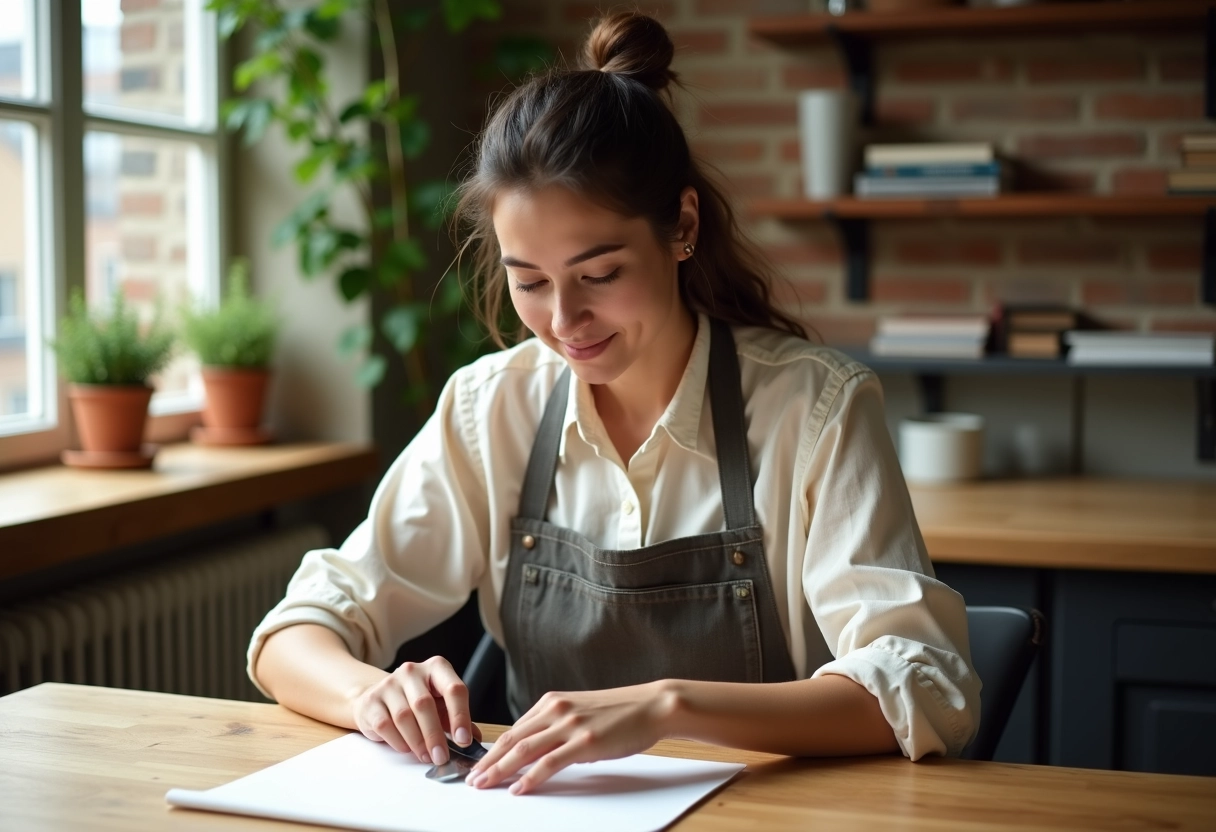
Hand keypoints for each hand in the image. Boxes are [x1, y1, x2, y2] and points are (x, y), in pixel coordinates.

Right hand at [351, 656, 482, 763]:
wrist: (379, 699)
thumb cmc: (417, 703)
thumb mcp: (441, 707)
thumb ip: (458, 721)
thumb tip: (477, 741)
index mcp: (437, 668)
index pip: (453, 689)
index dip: (460, 716)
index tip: (463, 740)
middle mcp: (412, 671)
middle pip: (424, 704)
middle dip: (435, 735)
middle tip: (441, 757)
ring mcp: (389, 684)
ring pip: (404, 716)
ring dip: (417, 742)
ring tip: (426, 756)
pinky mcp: (372, 701)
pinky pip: (386, 725)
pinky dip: (399, 741)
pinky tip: (407, 748)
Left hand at [466, 681, 675, 794]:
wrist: (651, 705)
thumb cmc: (620, 712)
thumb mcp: (581, 712)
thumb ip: (557, 726)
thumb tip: (537, 749)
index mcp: (552, 701)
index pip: (514, 729)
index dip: (493, 749)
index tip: (479, 764)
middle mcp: (556, 709)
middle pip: (512, 739)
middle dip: (489, 761)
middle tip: (471, 779)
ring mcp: (570, 724)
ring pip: (524, 750)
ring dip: (500, 770)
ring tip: (484, 785)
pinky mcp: (585, 741)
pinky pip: (549, 762)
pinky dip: (530, 778)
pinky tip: (518, 789)